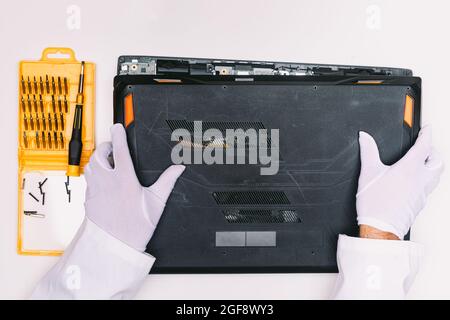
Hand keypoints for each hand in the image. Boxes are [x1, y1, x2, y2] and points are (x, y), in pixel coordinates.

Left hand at [84, 124, 184, 251]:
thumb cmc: (136, 226)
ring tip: (108, 164)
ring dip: (97, 160)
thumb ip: (167, 182)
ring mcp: (95, 189)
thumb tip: (178, 168)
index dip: (118, 134)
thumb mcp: (156, 202)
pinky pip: (88, 180)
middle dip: (106, 147)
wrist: (115, 245)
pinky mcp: (89, 199)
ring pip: (90, 165)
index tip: (117, 127)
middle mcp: (107, 181)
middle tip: (113, 149)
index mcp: (124, 178)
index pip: (118, 148)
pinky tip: (103, 182)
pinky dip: (94, 175)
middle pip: (99, 154)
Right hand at [356, 125, 443, 239]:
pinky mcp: (420, 203)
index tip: (427, 128)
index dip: (427, 134)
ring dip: (433, 165)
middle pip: (438, 161)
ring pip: (437, 175)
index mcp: (410, 168)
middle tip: (426, 146)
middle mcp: (421, 179)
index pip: (425, 146)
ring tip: (424, 162)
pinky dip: (427, 179)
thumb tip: (365, 137)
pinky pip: (429, 187)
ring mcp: (422, 192)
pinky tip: (416, 181)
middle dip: (434, 151)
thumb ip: (368, 151)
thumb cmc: (375, 203)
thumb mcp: (368, 172)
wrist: (380, 228)